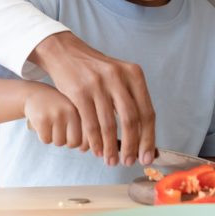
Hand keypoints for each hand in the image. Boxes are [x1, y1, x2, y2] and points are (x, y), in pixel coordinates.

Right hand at [24, 84, 84, 149]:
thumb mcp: (74, 111)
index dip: (83, 144)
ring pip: (59, 142)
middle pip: (73, 142)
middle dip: (68, 142)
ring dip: (55, 138)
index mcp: (81, 108)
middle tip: (62, 132)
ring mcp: (55, 114)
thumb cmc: (59, 108)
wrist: (35, 94)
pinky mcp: (42, 120)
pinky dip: (44, 137)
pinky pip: (46, 140)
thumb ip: (83, 127)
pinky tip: (43, 125)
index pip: (88, 135)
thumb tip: (84, 149)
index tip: (79, 143)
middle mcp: (70, 110)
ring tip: (52, 125)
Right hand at [28, 31, 155, 166]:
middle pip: (131, 120)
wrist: (66, 53)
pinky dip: (95, 141)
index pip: (147, 111)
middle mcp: (119, 77)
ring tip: (112, 161)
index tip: (147, 156)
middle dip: (132, 146)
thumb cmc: (96, 70)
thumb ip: (132, 99)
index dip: (148, 137)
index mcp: (134, 74)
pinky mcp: (79, 92)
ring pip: (110, 125)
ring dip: (111, 148)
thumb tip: (145, 134)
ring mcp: (99, 84)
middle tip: (129, 162)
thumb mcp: (119, 76)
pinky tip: (97, 151)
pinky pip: (90, 123)